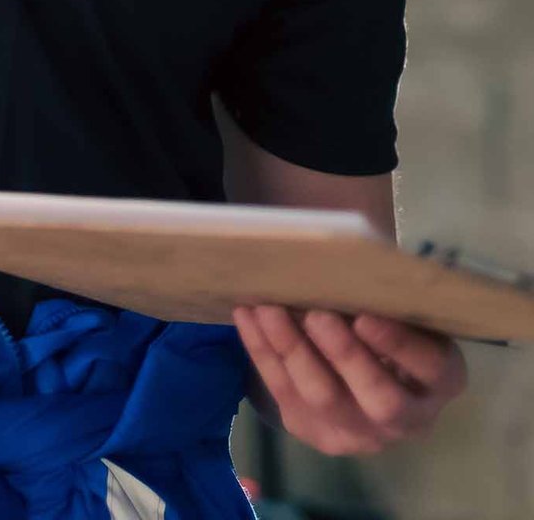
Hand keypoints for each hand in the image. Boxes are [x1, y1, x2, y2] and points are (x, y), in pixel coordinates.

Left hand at [234, 304, 466, 455]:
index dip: (400, 345)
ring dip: (293, 350)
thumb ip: (383, 294)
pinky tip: (247, 315)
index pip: (432, 367)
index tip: (366, 317)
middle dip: (346, 356)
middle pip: (381, 399)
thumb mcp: (395, 308)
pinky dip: (263, 351)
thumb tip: (346, 254)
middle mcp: (408, 417)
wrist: (351, 371)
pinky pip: (285, 392)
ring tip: (268, 309)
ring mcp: (361, 431)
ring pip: (325, 397)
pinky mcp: (315, 430)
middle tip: (316, 316)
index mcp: (437, 380)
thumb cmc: (379, 321)